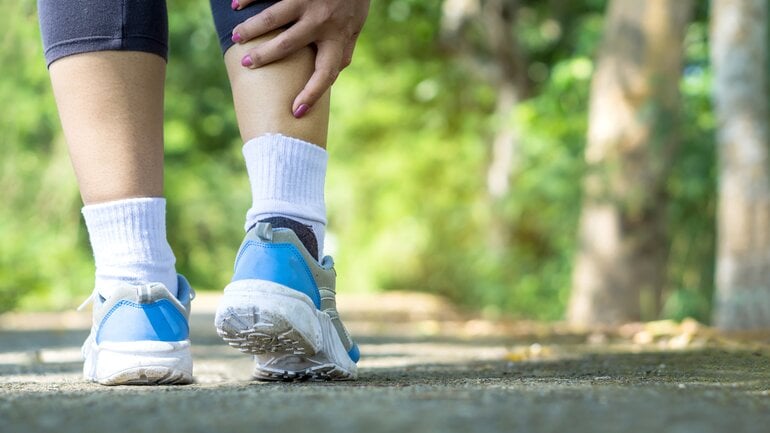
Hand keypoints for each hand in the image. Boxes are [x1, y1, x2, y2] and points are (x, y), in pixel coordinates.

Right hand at [231, 0, 369, 117]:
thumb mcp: (355, 26)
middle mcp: (322, 21)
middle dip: (264, 56)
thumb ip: (345, 48)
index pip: (326, 73)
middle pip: (287, 45)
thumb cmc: (354, 0)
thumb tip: (335, 74)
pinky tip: (235, 5)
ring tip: (236, 36)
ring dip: (251, 29)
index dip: (312, 94)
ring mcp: (307, 1)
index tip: (296, 111)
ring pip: (272, 18)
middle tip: (247, 64)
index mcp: (338, 37)